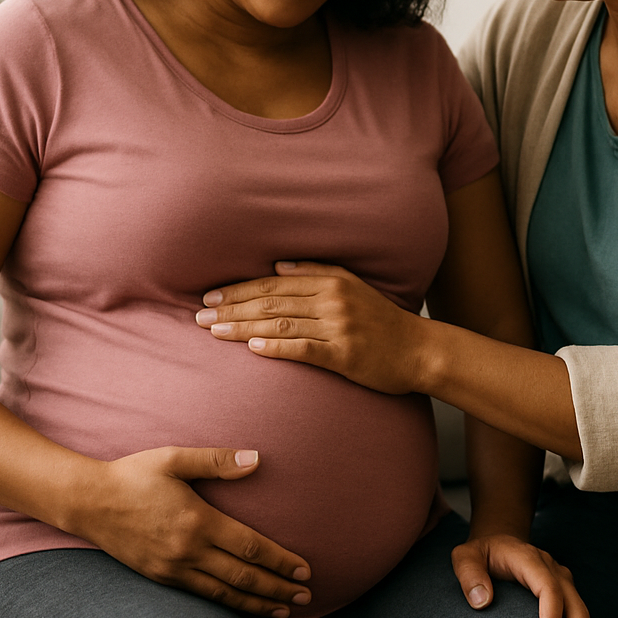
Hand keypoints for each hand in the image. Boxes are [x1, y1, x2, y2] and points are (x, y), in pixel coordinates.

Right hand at [74, 446, 311, 617]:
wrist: (89, 503)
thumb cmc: (135, 474)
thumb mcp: (174, 458)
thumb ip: (216, 460)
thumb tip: (256, 458)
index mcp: (197, 520)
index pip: (249, 546)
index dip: (279, 560)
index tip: (304, 569)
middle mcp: (188, 550)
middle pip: (243, 576)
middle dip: (277, 587)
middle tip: (307, 597)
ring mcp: (173, 569)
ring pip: (225, 593)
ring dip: (258, 602)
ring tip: (285, 610)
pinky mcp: (162, 577)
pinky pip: (203, 596)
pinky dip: (229, 604)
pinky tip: (244, 606)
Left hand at [196, 262, 422, 394]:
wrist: (418, 350)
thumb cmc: (383, 320)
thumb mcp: (354, 285)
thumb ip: (318, 271)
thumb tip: (279, 263)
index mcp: (331, 281)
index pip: (274, 283)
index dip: (240, 289)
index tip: (211, 296)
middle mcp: (333, 300)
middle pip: (271, 301)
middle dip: (232, 308)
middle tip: (200, 315)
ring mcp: (338, 327)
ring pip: (281, 323)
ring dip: (243, 327)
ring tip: (214, 332)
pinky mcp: (344, 354)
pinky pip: (304, 348)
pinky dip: (276, 346)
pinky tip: (253, 347)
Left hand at [452, 534, 588, 617]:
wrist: (498, 541)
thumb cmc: (482, 552)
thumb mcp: (465, 556)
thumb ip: (469, 573)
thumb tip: (482, 601)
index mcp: (529, 558)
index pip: (548, 585)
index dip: (551, 613)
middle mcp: (550, 568)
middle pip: (573, 602)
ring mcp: (559, 579)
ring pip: (579, 609)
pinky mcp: (563, 590)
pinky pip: (574, 612)